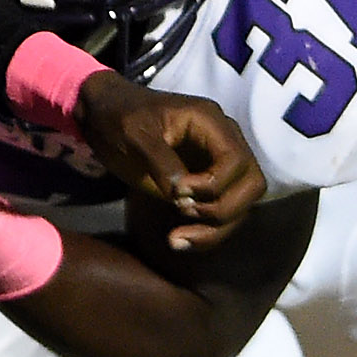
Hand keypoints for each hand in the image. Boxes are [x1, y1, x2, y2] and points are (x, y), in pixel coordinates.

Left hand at [72, 70, 265, 249]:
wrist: (104, 117)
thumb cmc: (119, 116)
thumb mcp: (134, 132)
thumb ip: (160, 159)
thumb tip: (181, 193)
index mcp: (210, 122)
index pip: (237, 160)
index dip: (215, 183)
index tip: (178, 193)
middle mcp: (222, 144)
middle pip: (252, 185)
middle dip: (224, 209)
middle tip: (182, 211)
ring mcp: (216, 167)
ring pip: (241, 206)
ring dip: (215, 229)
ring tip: (176, 239)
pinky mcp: (205, 188)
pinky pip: (221, 215)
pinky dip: (206, 233)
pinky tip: (178, 240)